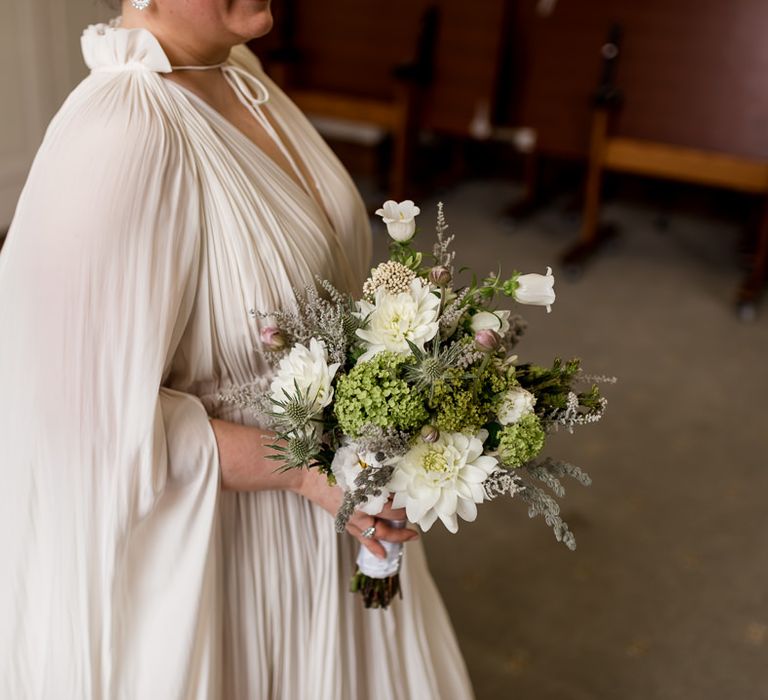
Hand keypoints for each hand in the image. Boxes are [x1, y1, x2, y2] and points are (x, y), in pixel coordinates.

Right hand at [295, 469, 417, 558]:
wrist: (308, 476)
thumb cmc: (333, 467)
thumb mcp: (360, 466)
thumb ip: (378, 472)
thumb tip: (397, 476)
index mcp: (365, 498)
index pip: (392, 509)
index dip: (405, 507)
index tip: (415, 503)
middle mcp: (360, 513)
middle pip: (387, 524)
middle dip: (403, 525)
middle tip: (418, 522)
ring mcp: (352, 520)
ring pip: (377, 534)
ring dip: (393, 537)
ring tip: (410, 537)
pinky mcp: (346, 522)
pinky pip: (361, 538)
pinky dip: (372, 547)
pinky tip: (382, 555)